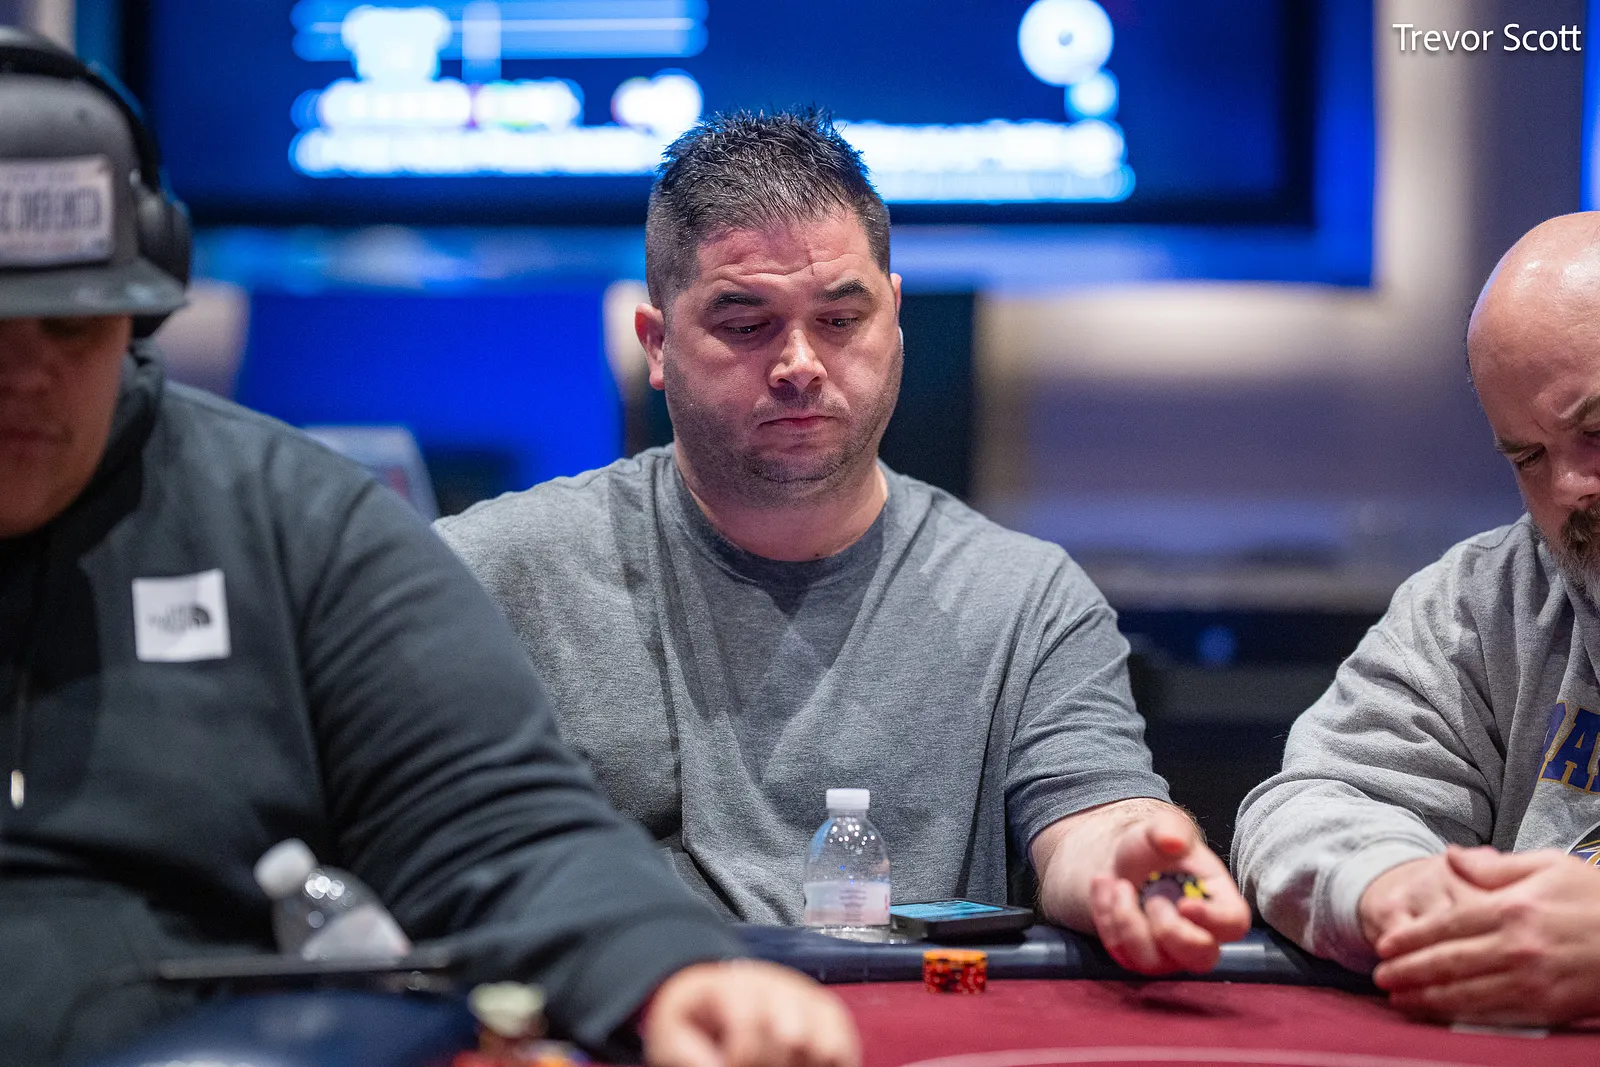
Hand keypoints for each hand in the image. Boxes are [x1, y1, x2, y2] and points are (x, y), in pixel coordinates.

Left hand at [641, 959, 860, 1066]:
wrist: (717, 989)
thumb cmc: (696, 1016)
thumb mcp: (673, 1030)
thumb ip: (686, 1053)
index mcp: (737, 985)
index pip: (751, 1028)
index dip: (740, 1060)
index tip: (730, 1064)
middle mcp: (779, 985)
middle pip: (792, 1036)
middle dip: (771, 1065)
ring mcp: (808, 997)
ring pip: (826, 1045)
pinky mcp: (829, 1014)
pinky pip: (844, 1047)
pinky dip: (832, 1066)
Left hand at [1088, 810, 1250, 974]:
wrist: (1126, 858)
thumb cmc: (1157, 846)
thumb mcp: (1164, 826)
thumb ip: (1170, 828)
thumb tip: (1172, 841)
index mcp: (1219, 902)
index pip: (1233, 924)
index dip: (1213, 920)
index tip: (1184, 903)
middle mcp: (1200, 934)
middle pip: (1201, 959)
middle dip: (1168, 930)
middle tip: (1151, 898)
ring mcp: (1169, 951)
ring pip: (1154, 963)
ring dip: (1127, 921)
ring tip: (1119, 884)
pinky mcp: (1137, 955)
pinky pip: (1120, 952)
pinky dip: (1106, 916)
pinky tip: (1104, 885)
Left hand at [1370, 846, 1599, 1024]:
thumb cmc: (1598, 898)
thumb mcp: (1550, 866)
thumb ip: (1495, 867)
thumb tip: (1450, 857)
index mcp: (1513, 909)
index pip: (1448, 926)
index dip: (1411, 938)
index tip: (1385, 945)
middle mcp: (1517, 947)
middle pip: (1448, 962)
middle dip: (1408, 971)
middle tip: (1379, 977)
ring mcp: (1532, 980)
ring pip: (1465, 992)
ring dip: (1426, 998)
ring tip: (1398, 1000)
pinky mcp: (1548, 1007)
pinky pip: (1494, 1014)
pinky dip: (1461, 1016)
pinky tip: (1440, 1016)